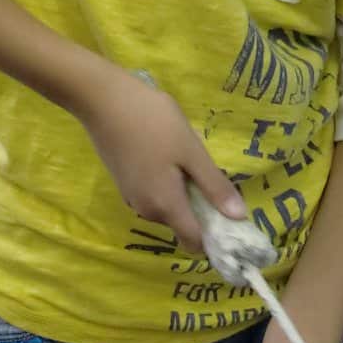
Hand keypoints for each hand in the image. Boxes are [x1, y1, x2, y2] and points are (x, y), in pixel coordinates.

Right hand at [77, 68, 243, 254]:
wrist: (103, 100)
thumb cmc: (153, 122)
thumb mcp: (191, 151)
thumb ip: (214, 186)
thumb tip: (239, 217)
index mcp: (165, 206)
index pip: (194, 242)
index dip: (214, 237)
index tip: (230, 217)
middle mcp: (146, 210)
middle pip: (182, 222)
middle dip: (199, 204)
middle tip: (203, 167)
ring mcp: (132, 197)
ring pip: (168, 206)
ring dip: (182, 190)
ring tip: (183, 153)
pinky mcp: (124, 183)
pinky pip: (154, 193)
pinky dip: (166, 182)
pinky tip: (165, 151)